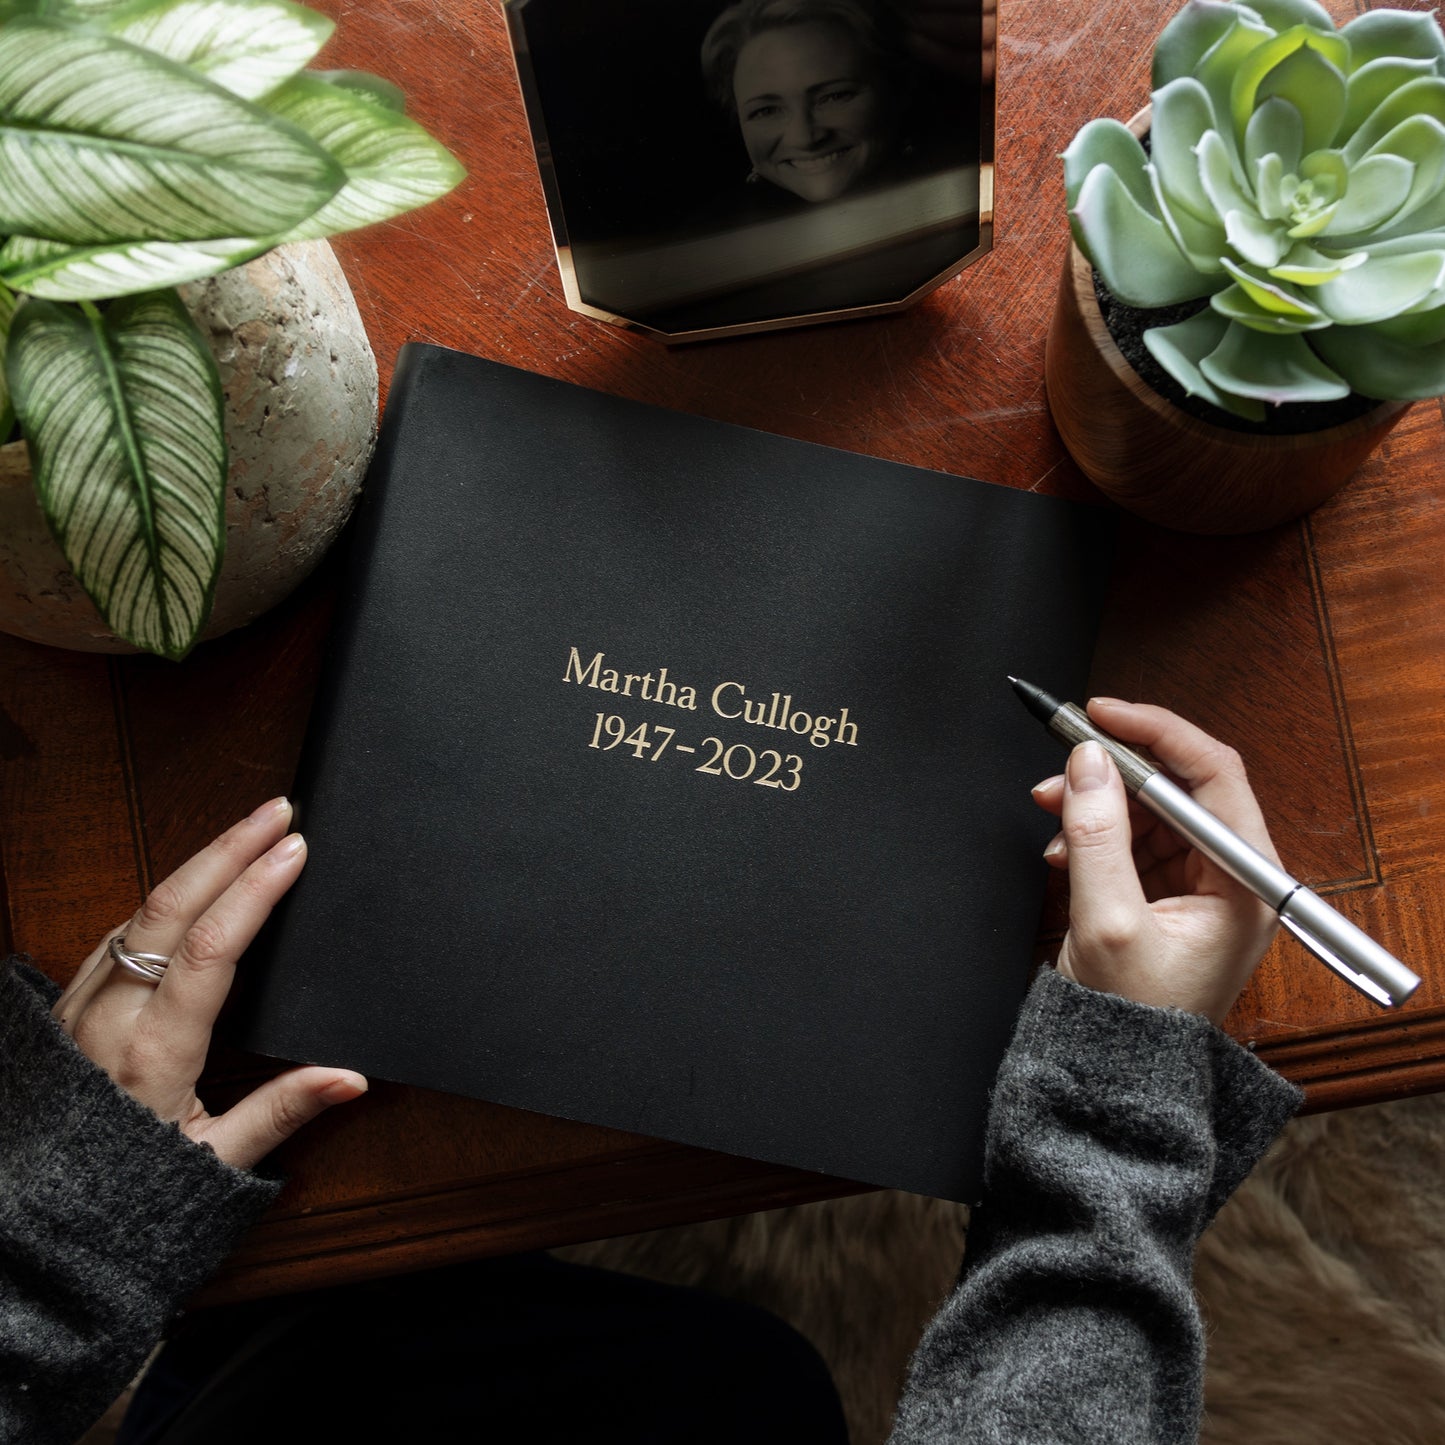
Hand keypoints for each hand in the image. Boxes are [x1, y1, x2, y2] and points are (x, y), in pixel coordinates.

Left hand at [52, 798, 366, 1169]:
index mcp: (154, 1051)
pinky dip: (167, 894)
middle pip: (171, 905)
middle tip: (279, 810)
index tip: (293, 850)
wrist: (31, 1214)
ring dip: (198, 862)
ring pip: (141, 907)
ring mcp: (82, 1001)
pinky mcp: (69, 1000)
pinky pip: (121, 928)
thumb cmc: (124, 1187)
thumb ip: (281, 1111)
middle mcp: (111, 1014)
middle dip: (229, 846)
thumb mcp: (214, 1162)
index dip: (255, 889)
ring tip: (250, 830)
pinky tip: (198, 879)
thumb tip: (351, 1077)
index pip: (211, 946)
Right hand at [1032, 699, 1280, 1023]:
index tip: (1102, 714)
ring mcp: (1201, 887)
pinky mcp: (1169, 896)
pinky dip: (1095, 833)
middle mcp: (1231, 878)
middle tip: (1063, 761)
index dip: (1155, 733)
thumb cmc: (1130, 1020)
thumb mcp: (1107, 921)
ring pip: (1149, 811)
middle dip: (1114, 772)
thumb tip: (1088, 760)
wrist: (1116, 1079)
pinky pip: (1132, 840)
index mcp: (1244, 883)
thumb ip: (1097, 833)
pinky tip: (1064, 849)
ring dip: (1097, 804)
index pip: (1212, 775)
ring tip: (1053, 814)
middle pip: (1178, 788)